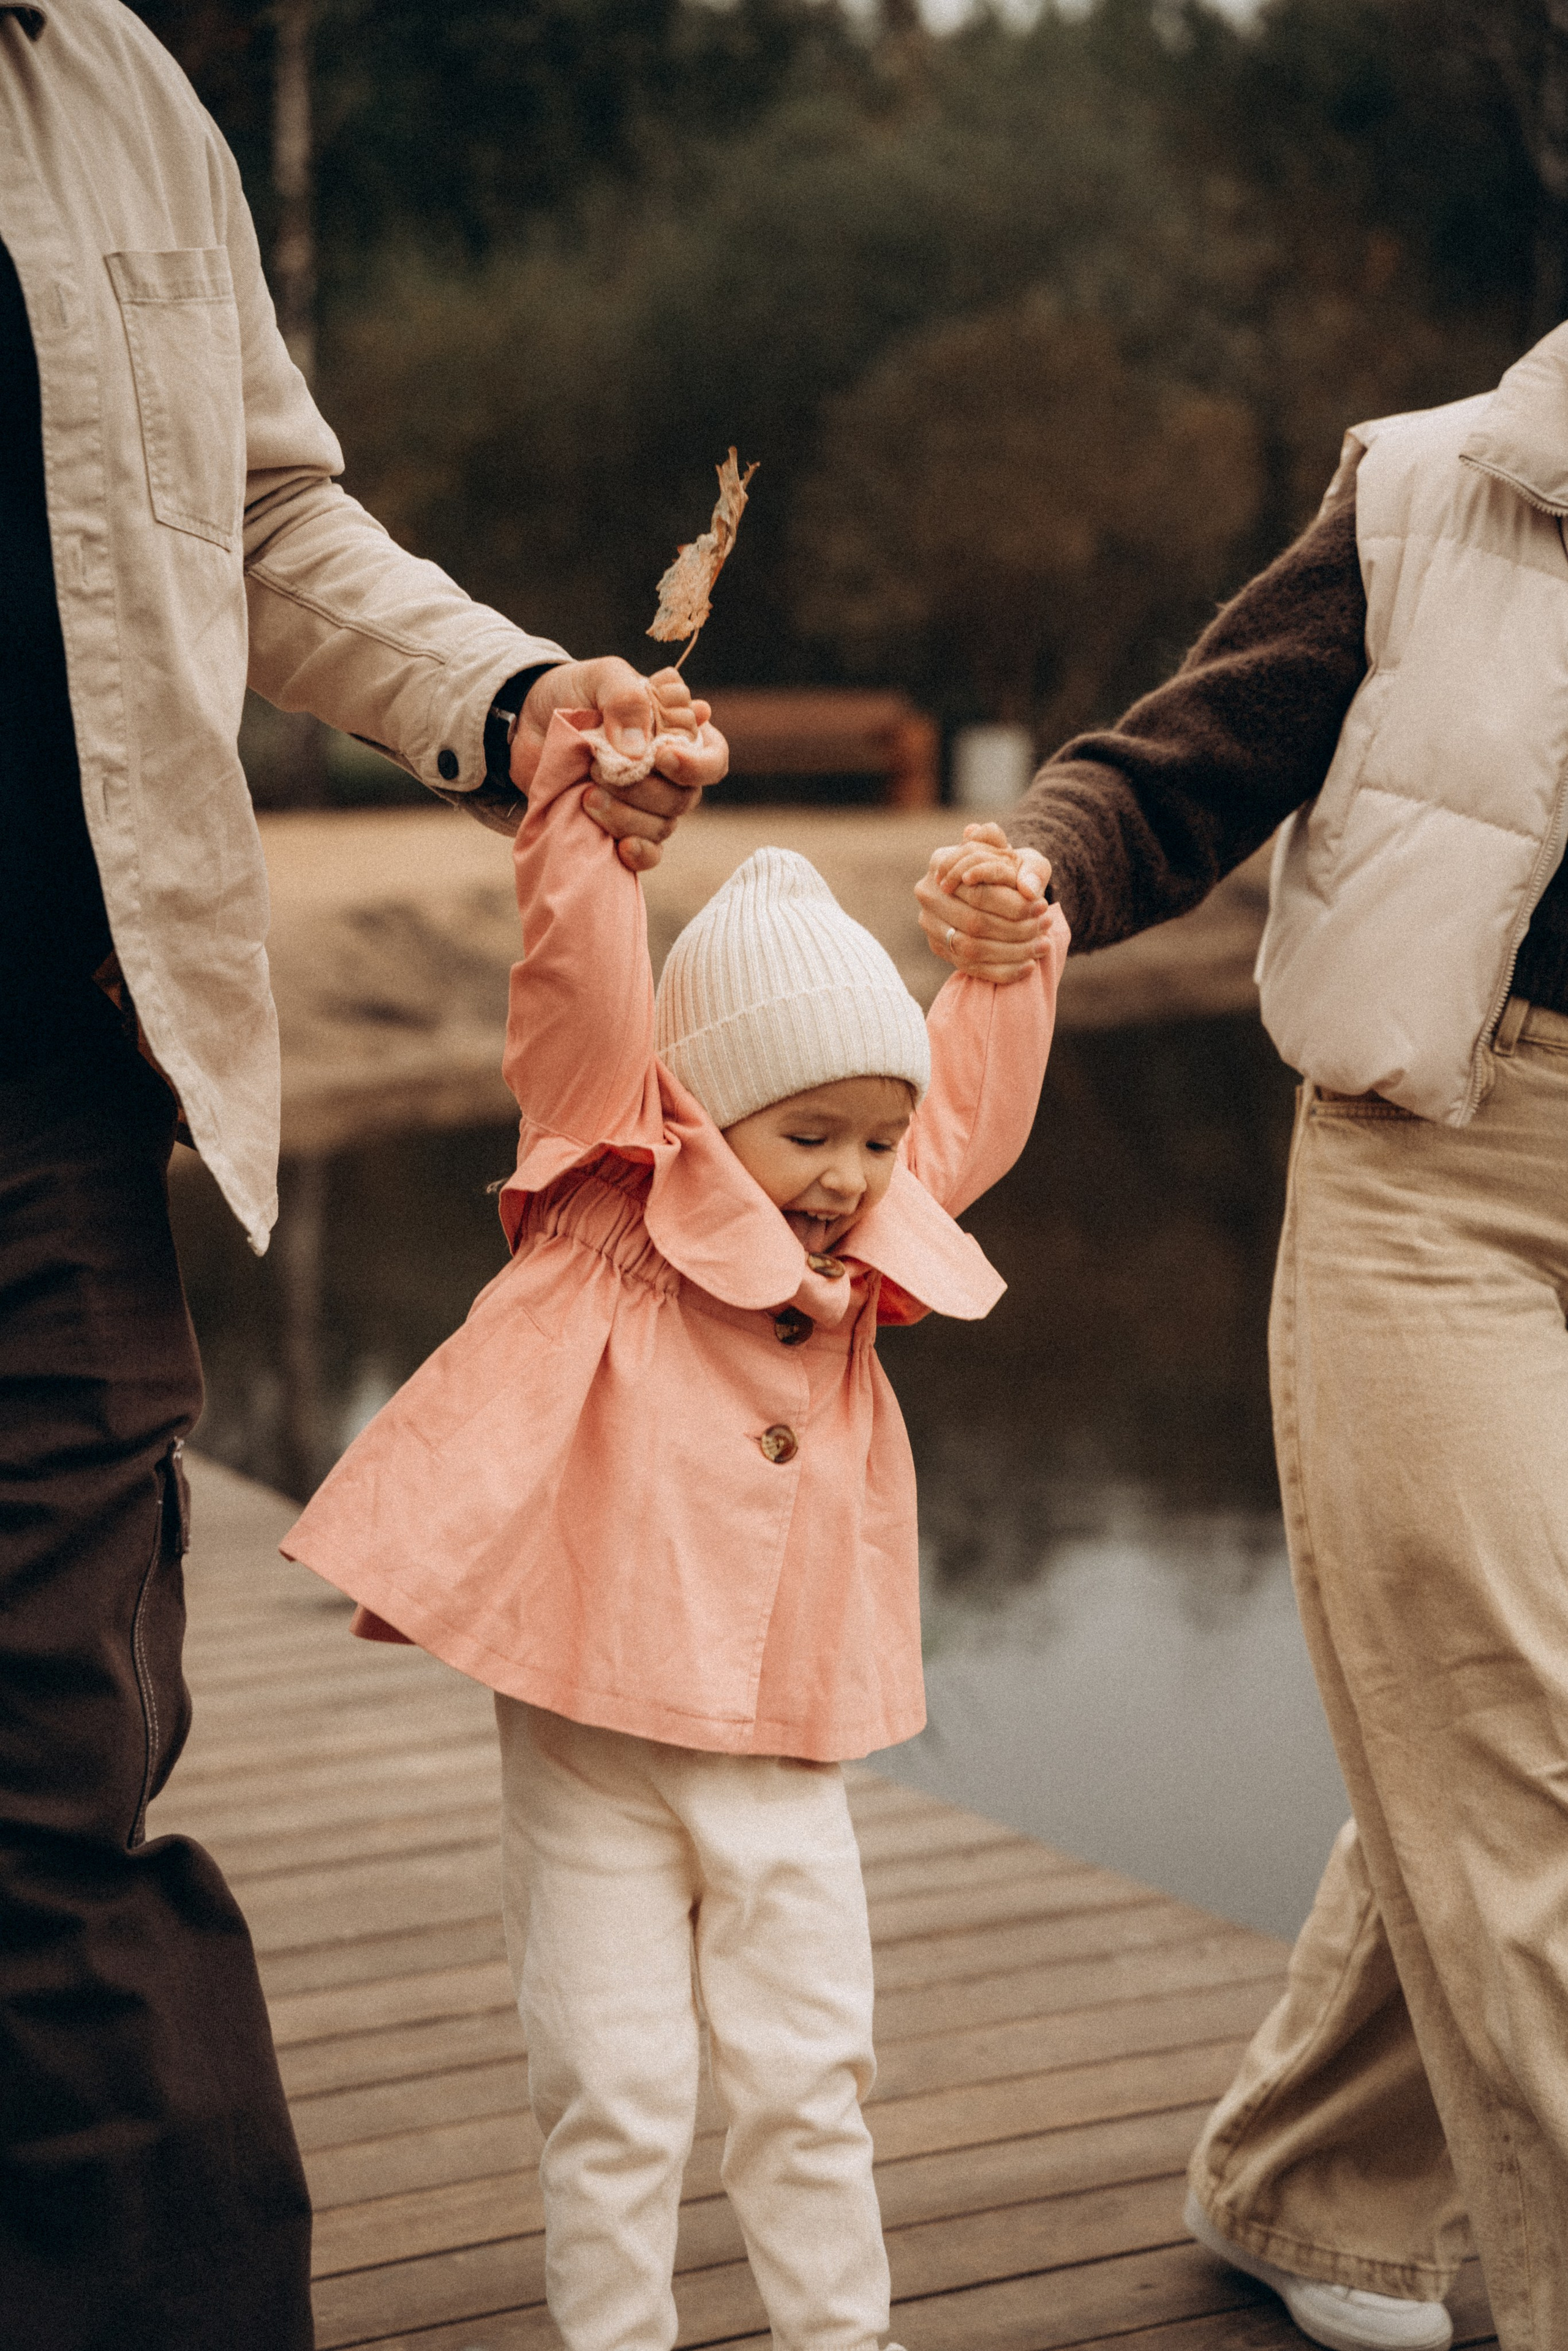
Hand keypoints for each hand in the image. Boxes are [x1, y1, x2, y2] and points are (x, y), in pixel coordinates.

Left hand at [512, 658, 728, 871]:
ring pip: (662, 827)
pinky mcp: (622, 830)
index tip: (661, 757)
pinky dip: (640, 854)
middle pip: (685, 798)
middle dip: (643, 789)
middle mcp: (671, 774)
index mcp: (679, 734)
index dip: (696, 766)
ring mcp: (648, 806)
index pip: (714, 759)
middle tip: (599, 769)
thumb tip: (639, 752)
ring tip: (587, 795)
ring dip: (627, 816)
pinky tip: (621, 847)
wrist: (528, 724)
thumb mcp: (601, 678)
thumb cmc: (573, 693)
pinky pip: (648, 855)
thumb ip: (625, 700)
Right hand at [915, 822, 1052, 985]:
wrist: (993, 886)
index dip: (1013, 903)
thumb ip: (1031, 869)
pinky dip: (1002, 971)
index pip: (979, 892)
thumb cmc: (1011, 871)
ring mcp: (930, 924)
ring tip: (1043, 946)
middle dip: (1016, 929)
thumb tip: (1029, 890)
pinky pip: (969, 967)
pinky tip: (1028, 966)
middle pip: (974, 921)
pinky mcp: (938, 947)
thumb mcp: (1025, 860)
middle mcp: (929, 893)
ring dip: (1012, 952)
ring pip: (970, 948)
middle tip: (1046, 927)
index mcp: (943, 861)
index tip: (1043, 906)